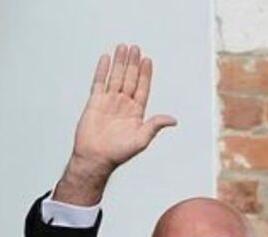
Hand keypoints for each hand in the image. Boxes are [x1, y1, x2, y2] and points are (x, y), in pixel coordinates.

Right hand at [55, 45, 176, 204]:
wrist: (95, 157)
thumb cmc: (118, 153)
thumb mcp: (142, 139)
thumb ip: (155, 126)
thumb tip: (173, 120)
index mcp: (136, 112)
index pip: (142, 87)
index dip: (145, 74)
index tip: (147, 60)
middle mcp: (123, 104)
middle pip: (129, 78)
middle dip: (133, 63)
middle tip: (135, 48)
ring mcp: (109, 102)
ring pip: (116, 77)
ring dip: (119, 62)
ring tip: (123, 47)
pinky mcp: (95, 102)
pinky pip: (99, 82)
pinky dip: (102, 70)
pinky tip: (106, 59)